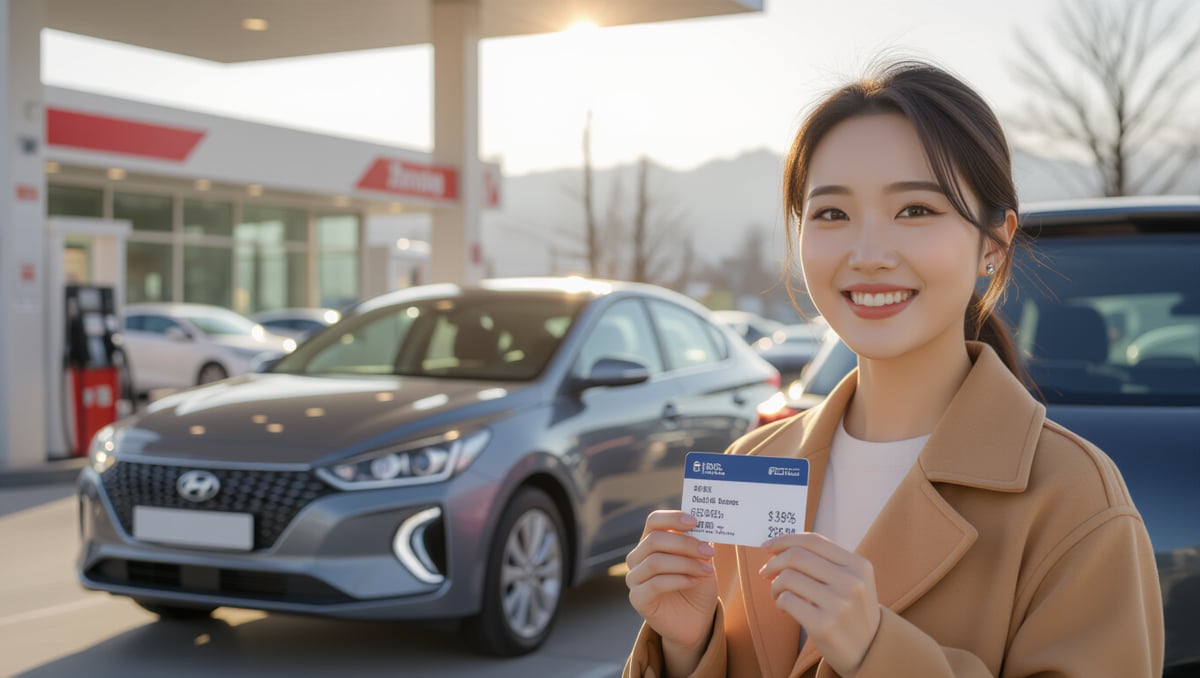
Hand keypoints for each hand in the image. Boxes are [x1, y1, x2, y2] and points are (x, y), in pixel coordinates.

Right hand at [625, 511, 718, 666]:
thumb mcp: (703, 561)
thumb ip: (700, 544)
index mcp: (651, 542)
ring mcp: (635, 578)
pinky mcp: (637, 598)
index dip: (672, 518)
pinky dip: (678, 580)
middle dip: (684, 544)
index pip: (654, 521)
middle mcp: (638, 557)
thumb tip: (705, 527)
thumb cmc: (697, 586)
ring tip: (706, 569)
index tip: (695, 521)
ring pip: (655, 562)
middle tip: (708, 551)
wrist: (695, 620)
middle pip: (654, 540)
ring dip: (685, 563)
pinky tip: (694, 581)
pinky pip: (655, 583)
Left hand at [759, 533, 880, 675]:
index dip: (785, 540)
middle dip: (774, 563)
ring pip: (788, 577)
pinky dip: (779, 602)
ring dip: (775, 585)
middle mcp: (852, 582)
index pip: (813, 541)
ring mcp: (839, 604)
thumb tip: (778, 547)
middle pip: (797, 556)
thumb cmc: (851, 612)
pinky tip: (785, 608)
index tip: (767, 546)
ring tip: (779, 595)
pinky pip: (787, 600)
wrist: (870, 651)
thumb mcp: (852, 581)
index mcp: (859, 566)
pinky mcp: (824, 626)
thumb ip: (824, 562)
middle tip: (766, 573)